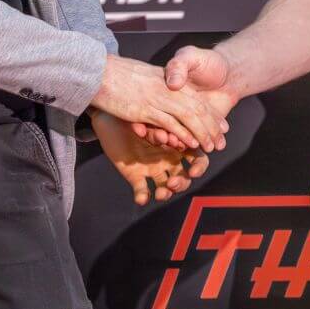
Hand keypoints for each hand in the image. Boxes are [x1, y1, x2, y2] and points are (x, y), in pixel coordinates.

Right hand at [92, 55, 228, 152]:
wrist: (96, 69)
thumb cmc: (115, 73)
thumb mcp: (142, 75)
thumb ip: (157, 83)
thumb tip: (166, 92)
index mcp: (167, 79)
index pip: (196, 98)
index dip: (211, 113)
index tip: (221, 126)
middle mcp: (166, 88)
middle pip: (197, 108)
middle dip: (212, 126)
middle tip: (221, 141)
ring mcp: (157, 98)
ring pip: (189, 116)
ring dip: (202, 133)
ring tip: (211, 147)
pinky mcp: (145, 108)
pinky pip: (170, 122)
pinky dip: (183, 133)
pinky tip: (191, 143)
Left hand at [92, 109, 207, 204]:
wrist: (110, 115)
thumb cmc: (136, 110)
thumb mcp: (154, 115)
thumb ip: (165, 125)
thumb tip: (173, 138)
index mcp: (179, 144)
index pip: (198, 159)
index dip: (198, 167)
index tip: (192, 171)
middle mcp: (169, 159)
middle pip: (184, 178)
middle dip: (181, 184)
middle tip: (172, 183)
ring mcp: (153, 169)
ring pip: (166, 188)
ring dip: (166, 193)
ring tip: (160, 193)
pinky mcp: (136, 175)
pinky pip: (142, 190)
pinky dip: (143, 197)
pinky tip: (142, 198)